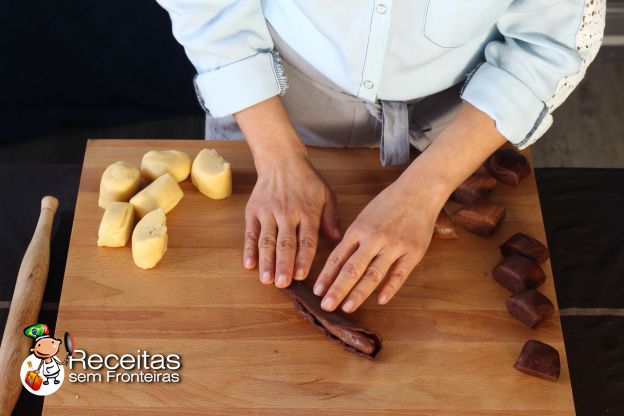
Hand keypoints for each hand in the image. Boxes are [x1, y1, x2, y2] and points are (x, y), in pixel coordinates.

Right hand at [244, 153, 340, 287]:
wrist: (280, 160)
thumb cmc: (306, 180)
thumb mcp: (326, 194)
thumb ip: (332, 217)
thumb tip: (337, 238)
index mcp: (307, 211)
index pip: (306, 239)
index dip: (303, 258)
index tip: (301, 275)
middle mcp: (287, 213)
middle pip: (285, 243)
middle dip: (284, 264)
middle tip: (282, 284)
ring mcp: (268, 212)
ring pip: (266, 241)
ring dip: (266, 261)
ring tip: (266, 279)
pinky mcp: (253, 212)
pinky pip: (251, 233)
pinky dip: (249, 249)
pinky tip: (249, 264)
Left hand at [313, 177, 446, 312]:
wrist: (419, 190)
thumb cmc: (389, 203)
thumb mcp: (365, 215)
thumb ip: (352, 238)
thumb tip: (337, 263)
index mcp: (359, 229)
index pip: (338, 257)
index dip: (327, 276)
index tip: (318, 292)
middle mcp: (374, 238)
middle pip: (352, 268)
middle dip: (337, 289)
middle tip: (326, 306)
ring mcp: (395, 245)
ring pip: (374, 274)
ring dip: (359, 293)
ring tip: (347, 307)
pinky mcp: (414, 251)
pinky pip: (400, 274)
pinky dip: (390, 288)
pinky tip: (380, 300)